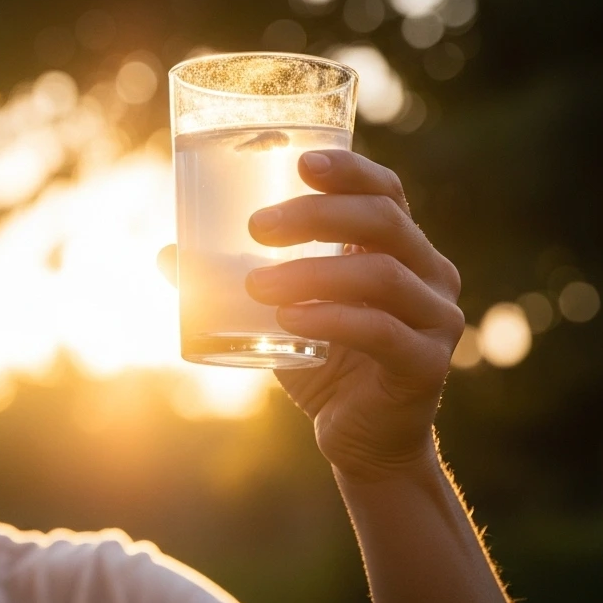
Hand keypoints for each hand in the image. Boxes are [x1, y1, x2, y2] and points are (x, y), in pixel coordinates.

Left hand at [157, 150, 465, 481]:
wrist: (361, 441)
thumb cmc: (322, 362)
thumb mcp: (277, 313)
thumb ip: (233, 282)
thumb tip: (167, 253)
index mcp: (400, 248)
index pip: (383, 192)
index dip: (348, 169)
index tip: (299, 161)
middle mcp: (429, 274)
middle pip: (382, 222)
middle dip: (317, 215)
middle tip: (258, 226)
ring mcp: (435, 319)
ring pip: (381, 276)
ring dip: (312, 272)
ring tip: (255, 284)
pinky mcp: (425, 365)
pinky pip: (382, 332)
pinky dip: (333, 319)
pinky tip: (289, 320)